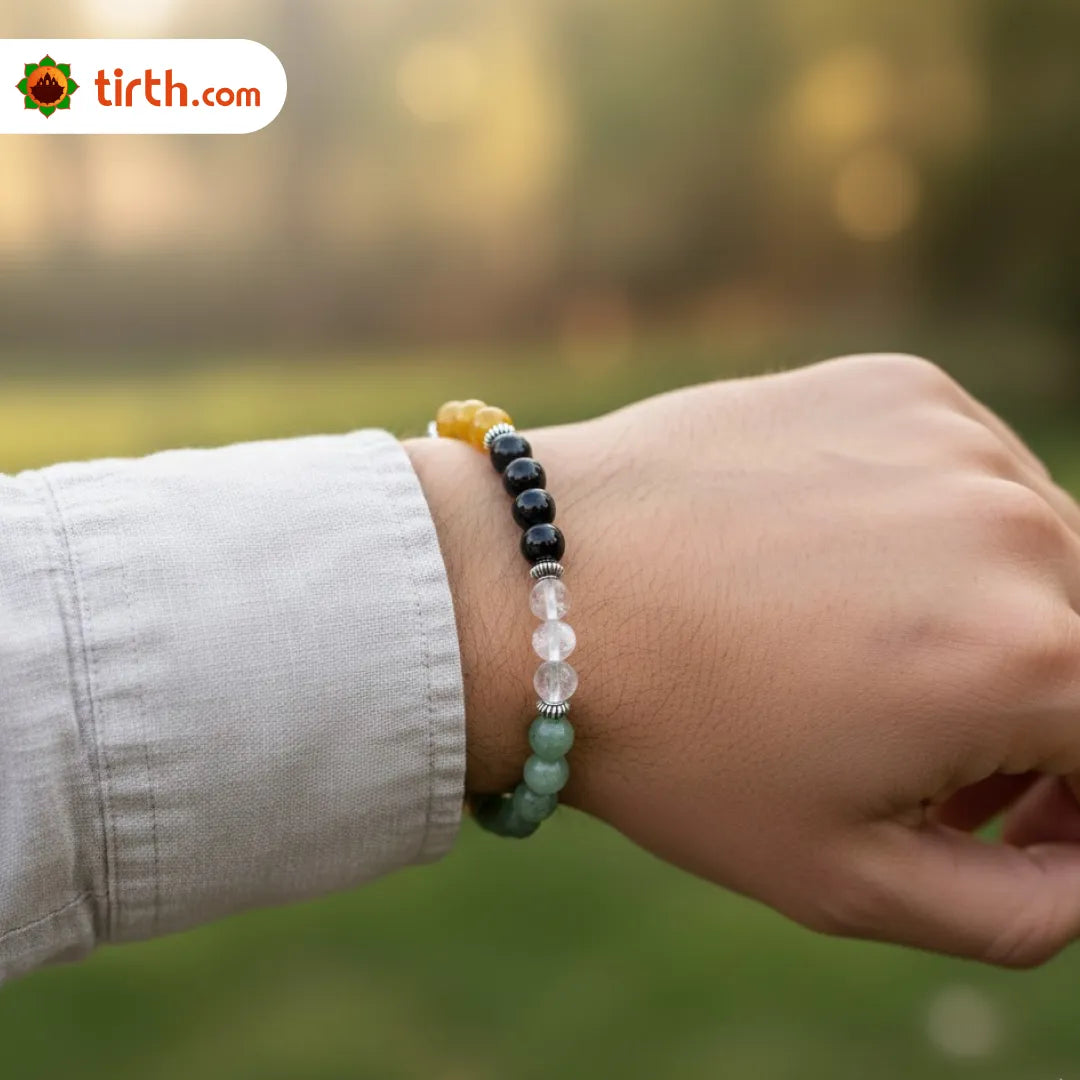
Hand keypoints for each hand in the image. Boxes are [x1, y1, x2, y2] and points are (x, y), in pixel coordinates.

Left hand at [406, 354, 1079, 966]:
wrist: (537, 591)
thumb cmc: (675, 743)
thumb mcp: (846, 877)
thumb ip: (1020, 909)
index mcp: (1029, 661)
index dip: (1078, 803)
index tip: (1013, 819)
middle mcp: (1017, 526)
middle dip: (1046, 718)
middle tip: (942, 764)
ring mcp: (954, 438)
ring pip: (1040, 552)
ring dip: (994, 619)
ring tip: (877, 666)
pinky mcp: (895, 386)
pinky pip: (967, 474)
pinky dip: (936, 532)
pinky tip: (836, 567)